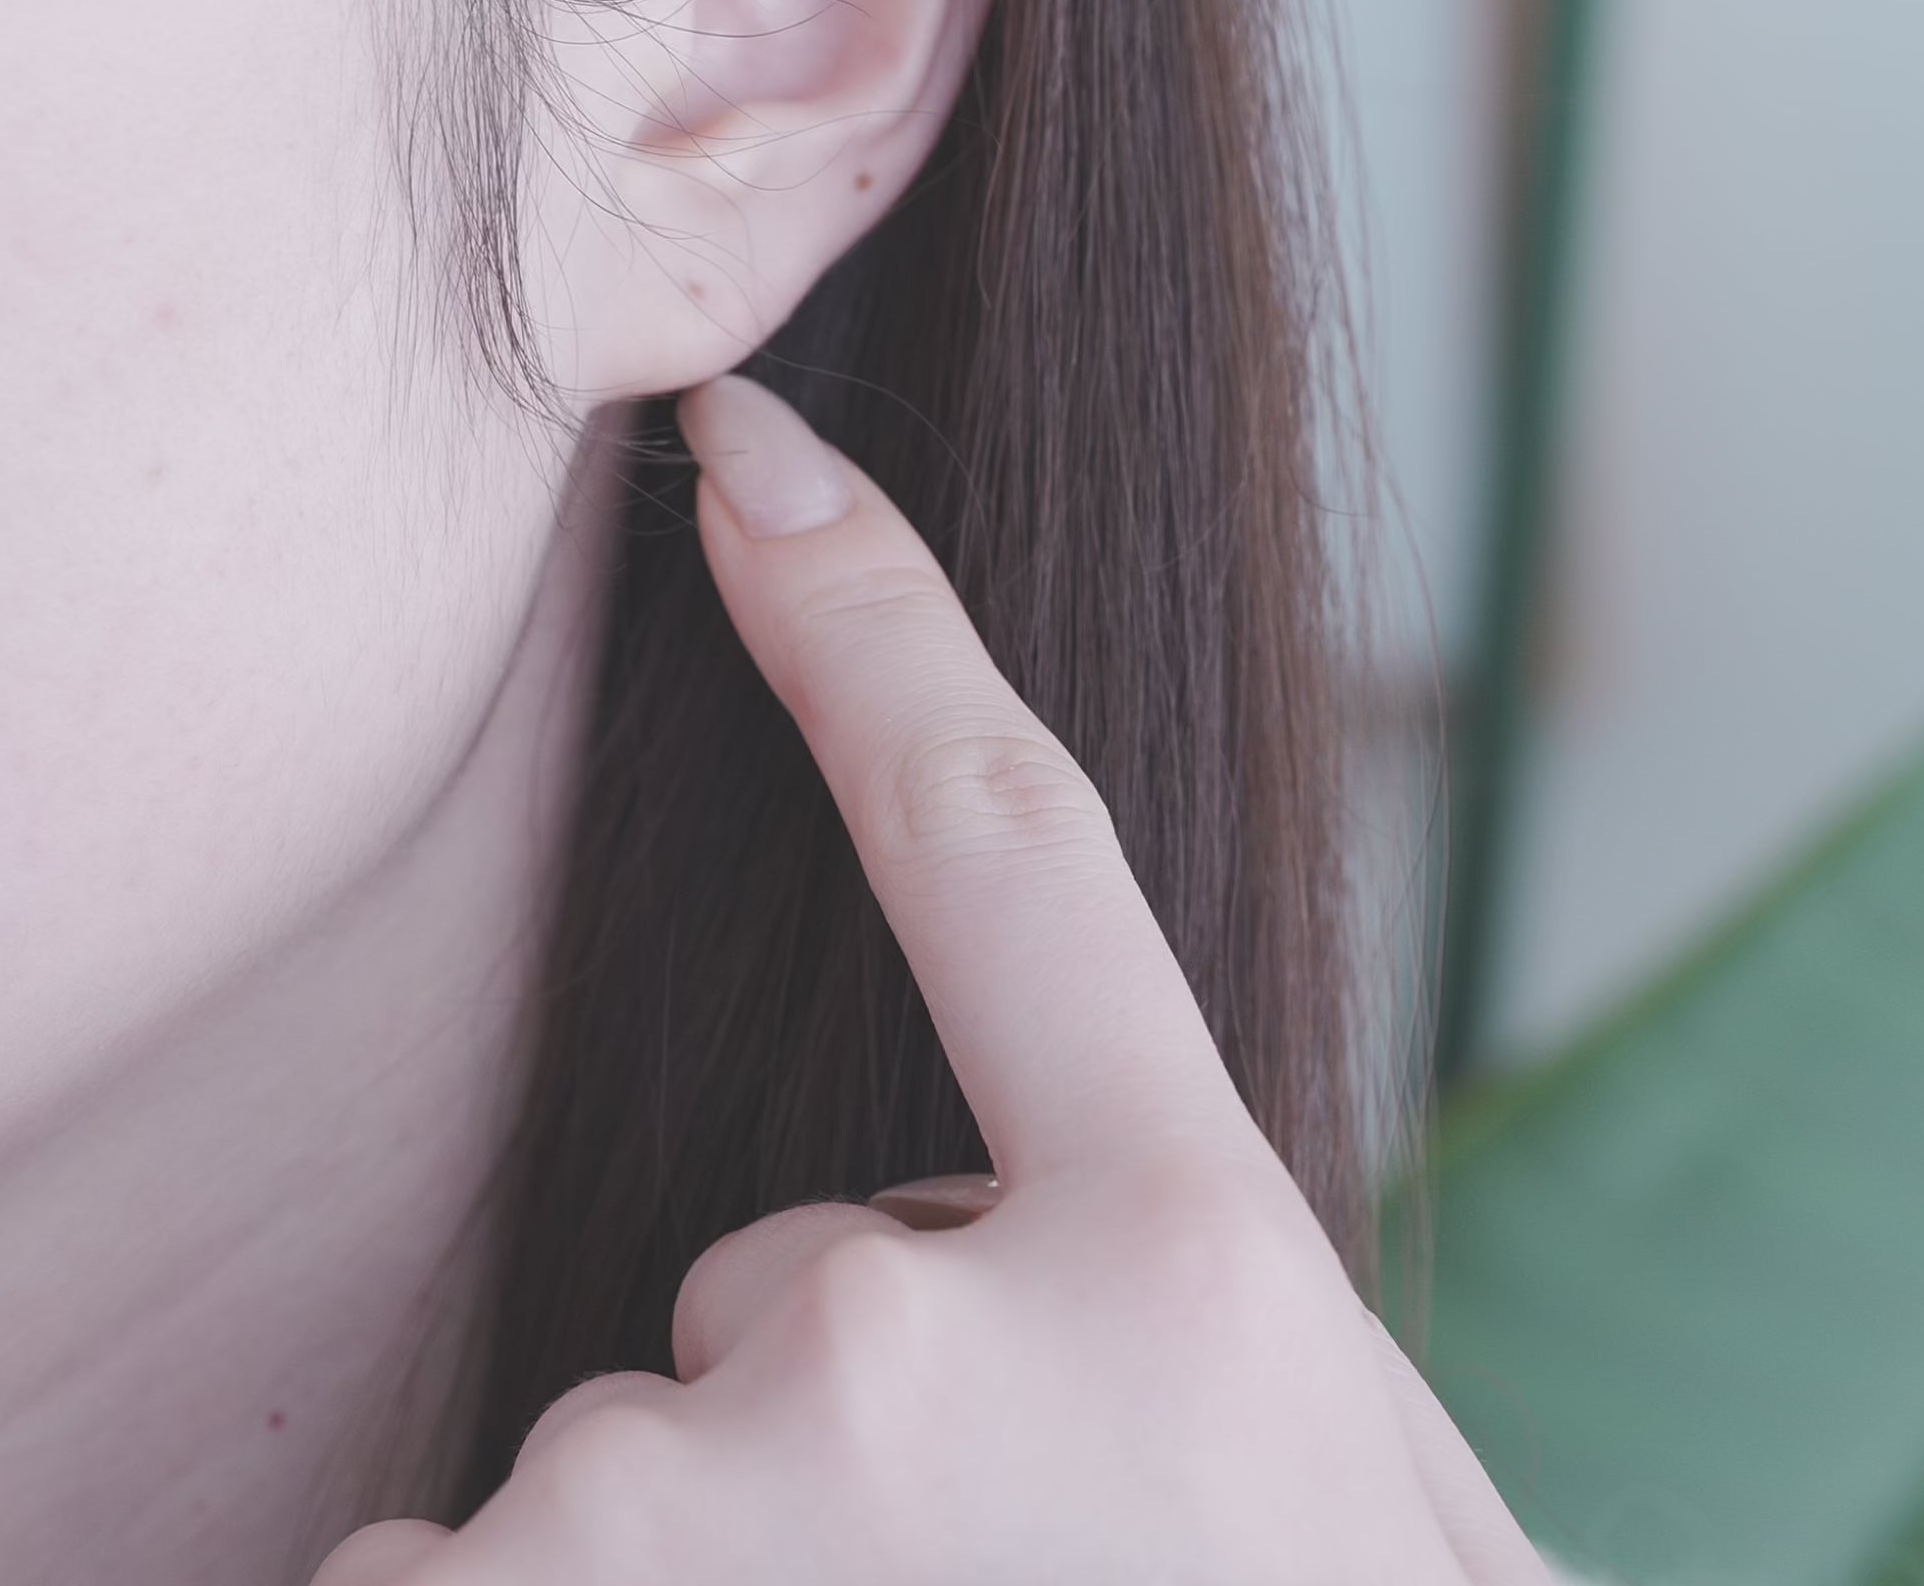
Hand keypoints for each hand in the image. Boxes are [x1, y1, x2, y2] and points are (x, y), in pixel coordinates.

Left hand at [315, 373, 1544, 1585]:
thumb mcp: (1301, 1478)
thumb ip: (1160, 1330)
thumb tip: (923, 1293)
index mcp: (1179, 1252)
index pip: (1006, 839)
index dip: (873, 619)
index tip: (745, 443)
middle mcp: (923, 1336)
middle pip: (767, 1305)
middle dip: (833, 1456)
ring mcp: (715, 1503)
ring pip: (622, 1485)